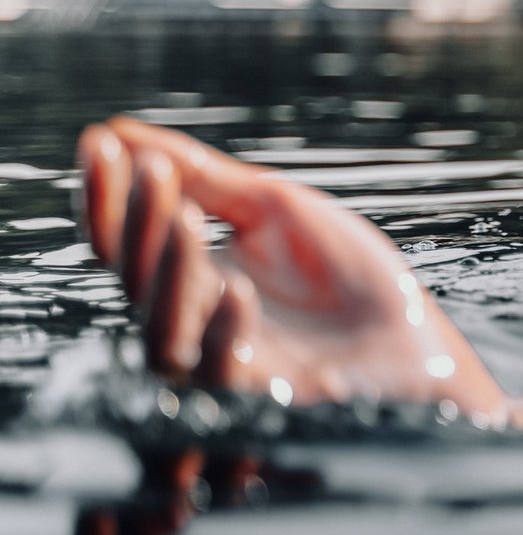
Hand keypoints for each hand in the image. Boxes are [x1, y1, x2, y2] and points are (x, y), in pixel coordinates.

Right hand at [77, 118, 507, 417]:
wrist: (411, 339)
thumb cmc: (349, 276)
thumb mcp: (275, 209)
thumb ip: (203, 177)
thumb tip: (122, 133)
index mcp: (190, 277)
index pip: (128, 238)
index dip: (108, 194)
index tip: (99, 141)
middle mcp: (191, 323)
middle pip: (136, 280)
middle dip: (137, 223)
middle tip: (148, 170)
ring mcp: (220, 365)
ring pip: (163, 329)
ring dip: (170, 271)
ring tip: (184, 218)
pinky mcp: (258, 401)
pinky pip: (221, 375)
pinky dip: (223, 333)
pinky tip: (236, 290)